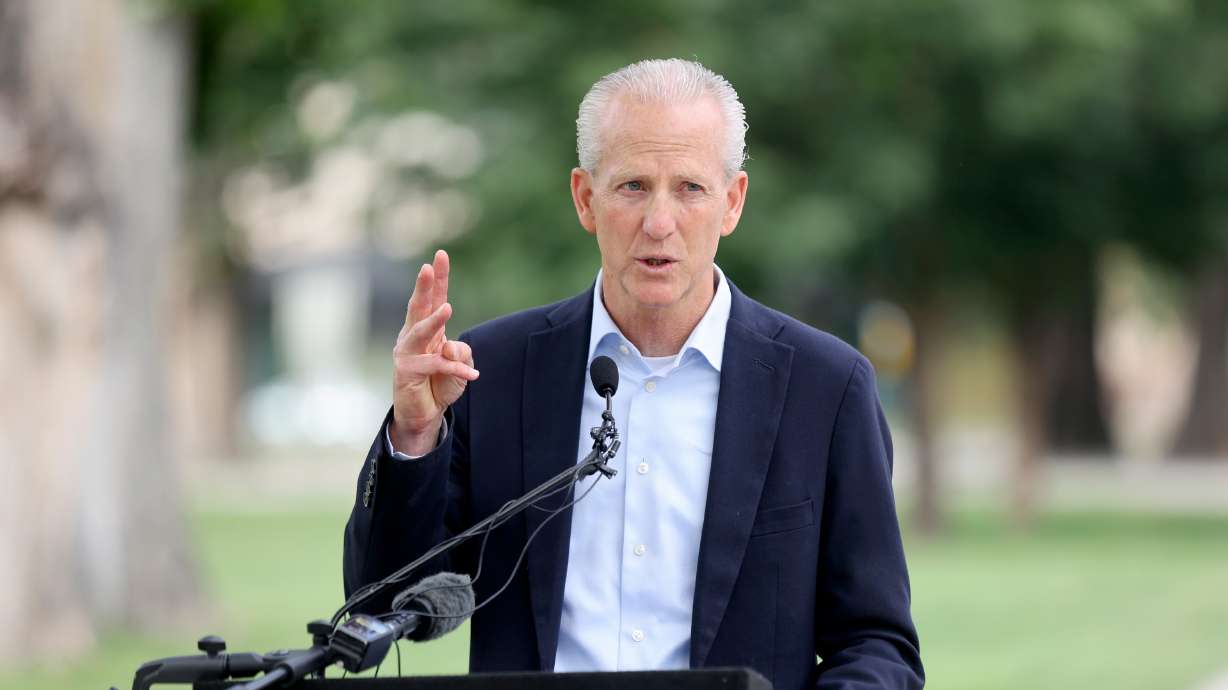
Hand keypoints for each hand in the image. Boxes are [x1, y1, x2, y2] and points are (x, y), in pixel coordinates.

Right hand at [391, 249, 478, 454]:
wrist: (425, 412)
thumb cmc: (441, 383)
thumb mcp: (460, 365)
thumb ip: (461, 353)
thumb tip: (449, 347)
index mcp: (428, 328)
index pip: (434, 299)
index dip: (438, 278)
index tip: (440, 255)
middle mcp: (414, 336)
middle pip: (419, 306)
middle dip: (424, 286)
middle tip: (427, 267)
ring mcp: (407, 353)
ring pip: (420, 332)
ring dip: (434, 320)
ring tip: (448, 309)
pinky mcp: (407, 371)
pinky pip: (435, 365)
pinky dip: (456, 369)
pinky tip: (474, 375)